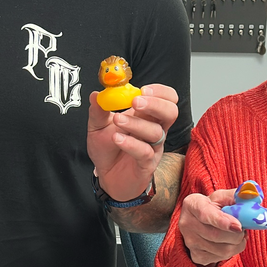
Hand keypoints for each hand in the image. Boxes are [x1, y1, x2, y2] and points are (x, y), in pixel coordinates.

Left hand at [87, 83, 178, 202]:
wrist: (107, 177)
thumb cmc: (108, 150)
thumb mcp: (98, 127)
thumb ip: (98, 111)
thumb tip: (96, 95)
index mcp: (146, 116)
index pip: (166, 99)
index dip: (160, 92)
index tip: (143, 89)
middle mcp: (154, 130)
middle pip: (170, 112)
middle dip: (155, 104)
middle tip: (136, 102)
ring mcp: (153, 148)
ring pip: (156, 132)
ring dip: (136, 124)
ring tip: (117, 121)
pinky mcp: (147, 165)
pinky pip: (145, 152)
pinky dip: (131, 144)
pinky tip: (117, 139)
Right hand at [178, 187, 247, 266]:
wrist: (199, 222)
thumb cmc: (213, 207)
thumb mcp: (222, 197)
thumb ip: (237, 195)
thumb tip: (254, 196)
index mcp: (192, 204)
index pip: (206, 215)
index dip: (223, 221)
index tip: (239, 226)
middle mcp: (187, 224)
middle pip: (216, 235)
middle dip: (237, 234)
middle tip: (243, 229)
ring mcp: (190, 242)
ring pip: (222, 250)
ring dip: (238, 244)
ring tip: (239, 235)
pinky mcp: (196, 256)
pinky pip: (220, 258)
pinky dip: (232, 252)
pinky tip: (231, 243)